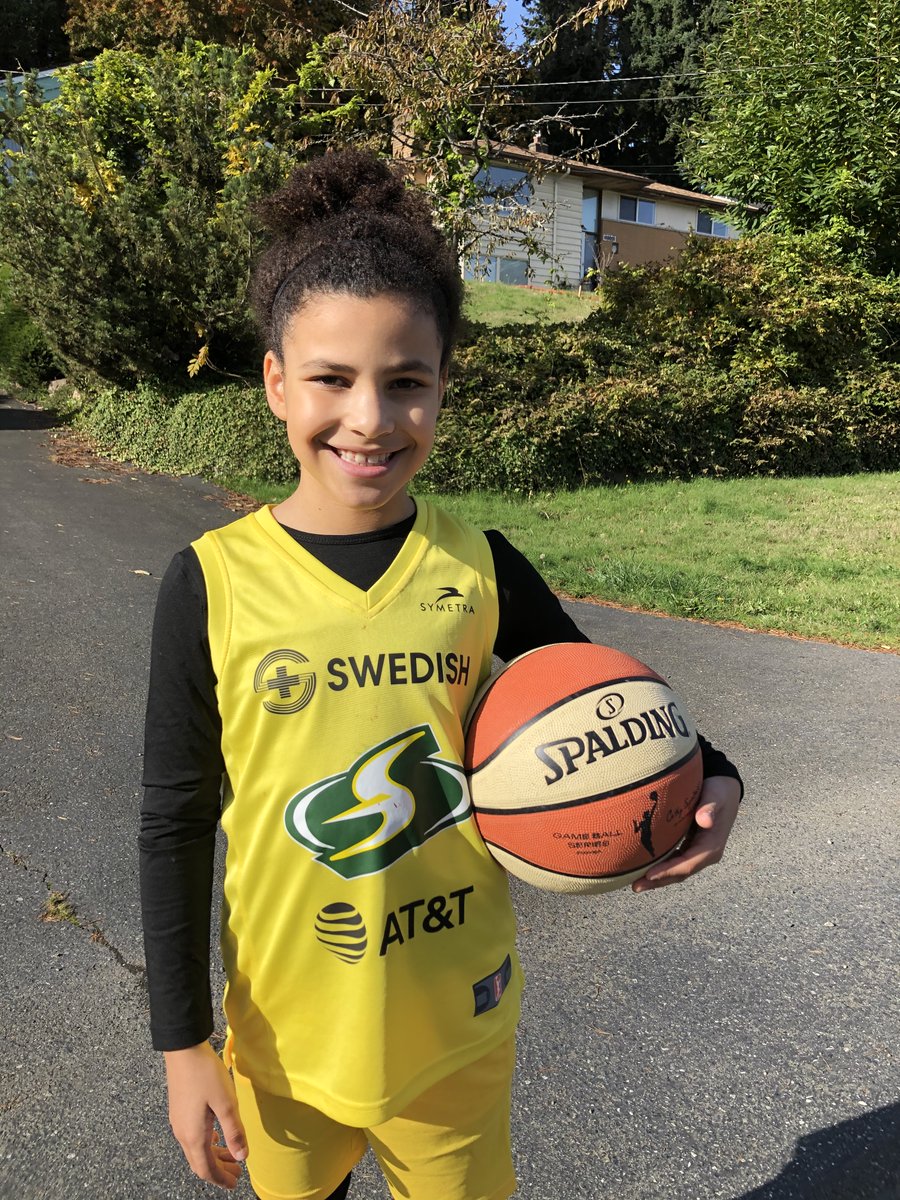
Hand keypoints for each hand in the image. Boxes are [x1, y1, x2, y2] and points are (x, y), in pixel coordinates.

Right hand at [164, 1040, 247, 1188]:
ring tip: (232, 1153)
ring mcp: (178, 1122)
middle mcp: (182, 1134)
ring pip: (195, 1150)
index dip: (221, 1179)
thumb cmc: (205, 1074)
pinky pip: (192, 1138)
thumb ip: (234, 1132)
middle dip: (218, 1170)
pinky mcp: (178, 1111)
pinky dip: (206, 1144)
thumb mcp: (226, 1103)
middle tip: (237, 1172)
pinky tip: (216, 1135)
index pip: (206, 1169)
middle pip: (199, 1163)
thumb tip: (242, 1157)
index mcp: (194, 1136)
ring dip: (213, 1156)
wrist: (183, 1050)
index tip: (235, 1183)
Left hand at [632, 775, 740, 892]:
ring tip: (636, 883)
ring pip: (677, 870)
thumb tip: (705, 821)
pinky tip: (645, 868)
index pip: (687, 864)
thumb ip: (709, 808)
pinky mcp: (692, 848)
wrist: (726, 790)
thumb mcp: (716, 796)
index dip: (668, 871)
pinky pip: (675, 861)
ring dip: (658, 878)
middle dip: (659, 881)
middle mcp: (706, 854)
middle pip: (680, 873)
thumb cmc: (718, 792)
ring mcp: (699, 853)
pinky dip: (662, 867)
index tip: (649, 875)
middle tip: (635, 886)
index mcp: (712, 846)